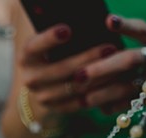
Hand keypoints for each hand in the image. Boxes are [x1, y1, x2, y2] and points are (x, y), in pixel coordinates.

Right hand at [19, 16, 145, 117]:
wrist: (43, 84)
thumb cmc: (53, 52)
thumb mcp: (52, 42)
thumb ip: (63, 34)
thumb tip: (83, 19)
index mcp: (26, 57)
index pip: (35, 46)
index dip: (50, 38)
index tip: (68, 29)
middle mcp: (31, 78)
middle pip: (61, 69)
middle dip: (88, 58)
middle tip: (110, 47)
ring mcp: (43, 97)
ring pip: (75, 87)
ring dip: (99, 76)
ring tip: (119, 64)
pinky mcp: (58, 109)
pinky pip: (81, 102)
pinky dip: (100, 92)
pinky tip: (116, 82)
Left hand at [75, 15, 145, 114]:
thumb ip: (131, 32)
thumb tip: (106, 24)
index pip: (142, 29)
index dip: (126, 25)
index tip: (109, 21)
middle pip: (130, 60)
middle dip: (103, 68)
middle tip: (79, 75)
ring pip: (129, 86)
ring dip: (105, 93)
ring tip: (84, 99)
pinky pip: (133, 104)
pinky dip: (115, 107)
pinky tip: (101, 109)